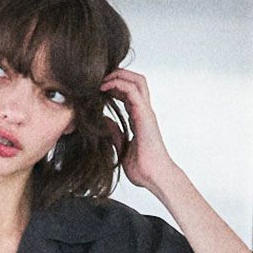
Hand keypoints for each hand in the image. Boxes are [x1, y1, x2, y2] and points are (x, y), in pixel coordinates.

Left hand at [100, 67, 176, 192]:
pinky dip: (119, 84)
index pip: (128, 93)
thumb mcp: (122, 148)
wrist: (155, 177)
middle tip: (99, 77)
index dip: (114, 86)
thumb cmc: (143, 169)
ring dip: (118, 75)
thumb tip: (104, 122)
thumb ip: (115, 133)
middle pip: (135, 81)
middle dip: (118, 74)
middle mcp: (144, 112)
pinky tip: (105, 87)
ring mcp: (146, 112)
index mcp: (139, 118)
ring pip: (136, 80)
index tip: (97, 87)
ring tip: (101, 78)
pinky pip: (133, 91)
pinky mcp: (144, 115)